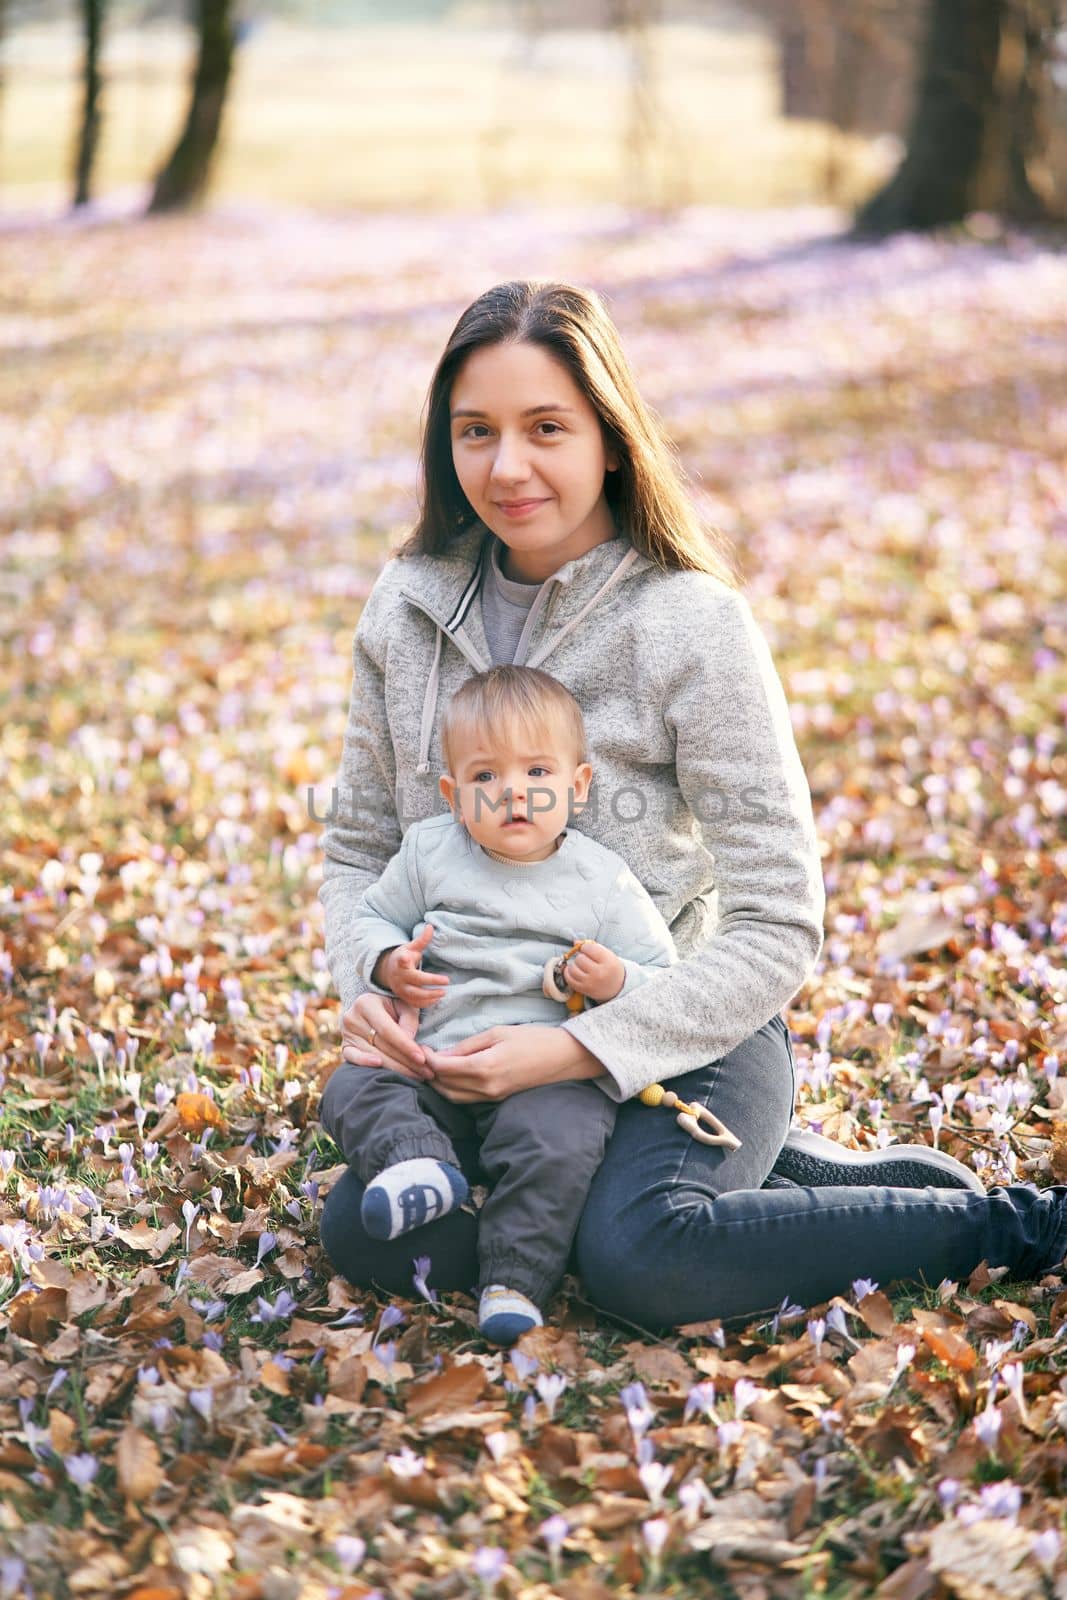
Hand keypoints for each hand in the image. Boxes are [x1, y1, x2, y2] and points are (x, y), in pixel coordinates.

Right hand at [341, 992, 433, 1081]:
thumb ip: (409, 1019)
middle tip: (426, 1072)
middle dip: (406, 1061)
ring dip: (397, 1069)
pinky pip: (353, 1058)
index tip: (422, 1058)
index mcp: (366, 1003)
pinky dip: (365, 1064)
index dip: (406, 1046)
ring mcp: (346, 1033)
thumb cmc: (393, 1007)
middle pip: (382, 1045)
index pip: (388, 1030)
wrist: (372, 1007)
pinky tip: (380, 1069)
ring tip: (417, 1076)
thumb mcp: (404, 1005)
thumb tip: (409, 1039)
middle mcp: (352, 1018)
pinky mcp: (345, 1046)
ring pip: (373, 1055)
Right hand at [375, 924, 449, 1008]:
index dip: (403, 959)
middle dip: (430, 982)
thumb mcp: (410, 947)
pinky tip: (436, 999)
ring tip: (443, 993)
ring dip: (430, 996)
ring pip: (414, 995)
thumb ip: (421, 939)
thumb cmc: (403, 957)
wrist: (388, 972)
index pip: (401, 960)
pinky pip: (414, 1003)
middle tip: (446, 981)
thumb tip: (430, 926)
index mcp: (400, 961)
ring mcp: (401, 988)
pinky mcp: (403, 997)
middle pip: (414, 981)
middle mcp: (400, 976)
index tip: (405, 958)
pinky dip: (425, 1003)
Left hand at [427, 1024, 603, 1103]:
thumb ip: (468, 1045)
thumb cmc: (532, 1039)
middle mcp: (485, 1087)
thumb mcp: (498, 1033)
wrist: (562, 1058)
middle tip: (422, 1056)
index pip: (443, 1068)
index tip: (421, 1047)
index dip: (427, 1058)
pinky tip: (450, 1076)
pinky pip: (466, 1099)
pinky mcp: (497, 1099)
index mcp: (484, 1067)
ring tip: (432, 1067)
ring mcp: (491, 1096)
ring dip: (439, 1083)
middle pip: (444, 1085)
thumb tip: (443, 1054)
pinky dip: (452, 1089)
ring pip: (452, 1096)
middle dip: (428, 1072)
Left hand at [563, 939, 624, 1002]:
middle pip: (580, 959)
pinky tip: (573, 971)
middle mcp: (600, 973)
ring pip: (573, 968)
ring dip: (574, 965)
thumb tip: (575, 942)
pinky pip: (569, 979)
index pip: (589, 948)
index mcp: (608, 962)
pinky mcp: (584, 989)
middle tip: (586, 960)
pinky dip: (568, 973)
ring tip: (580, 966)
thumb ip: (592, 946)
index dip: (585, 947)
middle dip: (581, 957)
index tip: (587, 949)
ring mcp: (591, 982)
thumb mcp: (607, 955)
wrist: (617, 986)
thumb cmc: (611, 968)